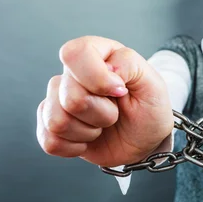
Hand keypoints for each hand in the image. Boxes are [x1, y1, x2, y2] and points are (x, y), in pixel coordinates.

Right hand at [36, 36, 173, 166]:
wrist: (146, 140)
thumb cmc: (149, 108)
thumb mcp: (153, 83)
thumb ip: (129, 64)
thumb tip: (105, 68)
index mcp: (96, 54)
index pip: (74, 53)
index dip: (96, 77)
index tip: (120, 91)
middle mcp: (72, 75)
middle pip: (69, 96)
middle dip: (102, 113)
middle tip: (116, 113)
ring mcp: (58, 101)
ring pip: (57, 121)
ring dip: (88, 131)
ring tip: (103, 125)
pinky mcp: (51, 127)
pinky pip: (49, 141)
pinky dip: (75, 147)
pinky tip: (89, 140)